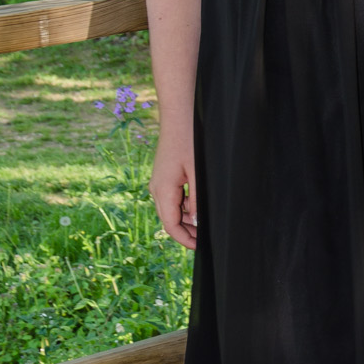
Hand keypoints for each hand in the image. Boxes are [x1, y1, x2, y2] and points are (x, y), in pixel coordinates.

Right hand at [150, 129, 197, 248]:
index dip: (185, 239)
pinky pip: (173, 198)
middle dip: (187, 232)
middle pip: (170, 220)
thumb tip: (198, 222)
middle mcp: (156, 189)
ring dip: (187, 218)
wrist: (179, 117)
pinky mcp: (164, 177)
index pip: (170, 226)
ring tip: (206, 222)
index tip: (201, 247)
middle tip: (207, 238)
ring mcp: (158, 183)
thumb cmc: (190, 141)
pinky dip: (185, 205)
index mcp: (162, 190)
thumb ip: (197, 200)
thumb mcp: (197, 172)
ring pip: (172, 210)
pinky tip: (199, 204)